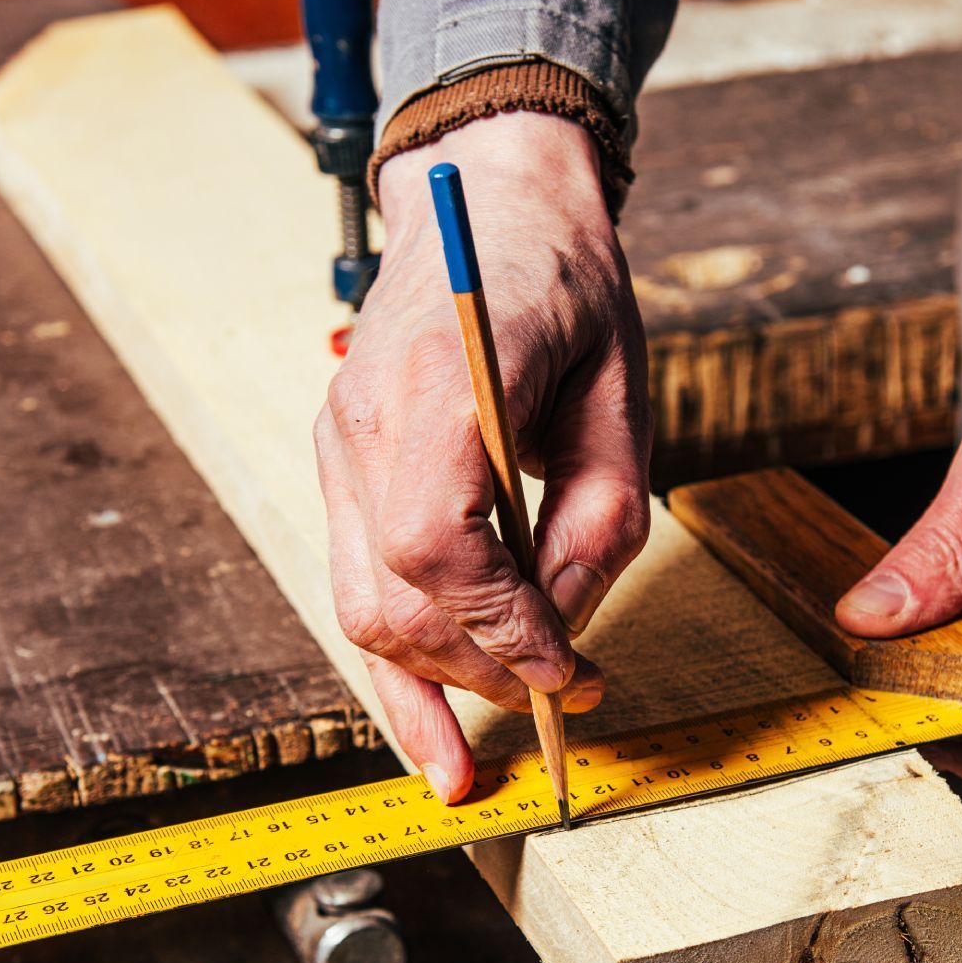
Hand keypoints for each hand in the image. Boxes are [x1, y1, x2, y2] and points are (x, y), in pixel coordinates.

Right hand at [315, 113, 652, 802]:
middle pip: (393, 595)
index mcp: (436, 382)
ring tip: (473, 764)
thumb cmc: (565, 282)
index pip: (437, 545)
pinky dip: (392, 665)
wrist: (484, 198)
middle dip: (482, 669)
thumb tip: (569, 625)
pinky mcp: (343, 468)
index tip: (573, 672)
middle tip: (569, 697)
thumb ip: (602, 512)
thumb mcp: (622, 389)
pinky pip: (357, 584)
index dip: (504, 628)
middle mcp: (363, 420)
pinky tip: (424, 733)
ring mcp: (340, 445)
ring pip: (359, 606)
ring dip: (426, 690)